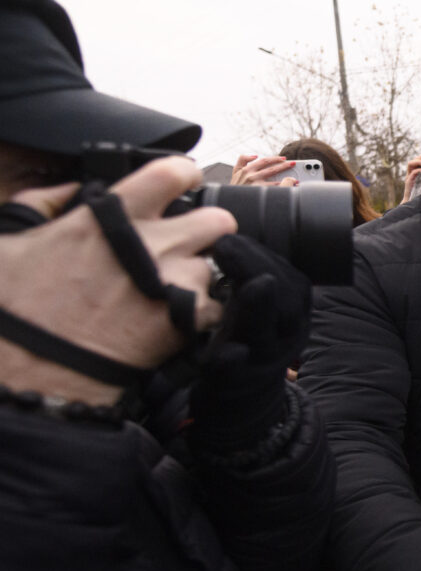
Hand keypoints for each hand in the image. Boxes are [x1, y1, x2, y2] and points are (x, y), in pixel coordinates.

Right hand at [0, 158, 233, 403]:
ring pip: (214, 268)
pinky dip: (201, 315)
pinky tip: (173, 322)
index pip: (172, 173)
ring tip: (165, 295)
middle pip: (217, 220)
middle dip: (210, 230)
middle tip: (191, 244)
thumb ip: (44, 204)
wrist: (39, 364)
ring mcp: (176, 279)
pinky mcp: (189, 318)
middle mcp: (153, 242)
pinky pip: (216, 308)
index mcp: (112, 215)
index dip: (184, 175)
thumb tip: (69, 190)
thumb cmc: (20, 306)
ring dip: (197, 279)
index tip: (185, 182)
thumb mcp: (14, 238)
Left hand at [188, 233, 312, 451]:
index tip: (230, 234)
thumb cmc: (243, 338)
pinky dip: (230, 360)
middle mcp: (285, 334)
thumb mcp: (258, 306)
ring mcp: (264, 360)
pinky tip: (221, 348)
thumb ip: (253, 273)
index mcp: (291, 311)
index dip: (261, 254)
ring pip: (267, 331)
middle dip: (257, 267)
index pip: (289, 277)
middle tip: (225, 244)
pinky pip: (236, 371)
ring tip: (246, 282)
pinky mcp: (237, 383)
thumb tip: (229, 225)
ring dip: (256, 306)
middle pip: (284, 299)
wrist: (241, 399)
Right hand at [231, 154, 296, 186]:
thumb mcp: (235, 173)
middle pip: (270, 167)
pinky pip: (273, 186)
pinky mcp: (258, 191)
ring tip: (294, 174)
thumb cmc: (235, 188)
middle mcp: (250, 175)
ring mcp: (254, 183)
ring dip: (285, 173)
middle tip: (293, 163)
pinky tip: (289, 184)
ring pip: (273, 175)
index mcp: (245, 169)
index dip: (275, 159)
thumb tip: (255, 155)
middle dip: (283, 164)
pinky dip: (282, 184)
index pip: (263, 161)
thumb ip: (242, 161)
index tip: (283, 158)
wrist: (232, 203)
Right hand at [402, 151, 420, 202]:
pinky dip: (417, 171)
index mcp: (417, 170)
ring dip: (419, 161)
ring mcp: (409, 176)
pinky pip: (411, 174)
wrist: (415, 203)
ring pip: (411, 163)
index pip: (420, 158)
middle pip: (415, 159)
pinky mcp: (408, 182)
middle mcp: (412, 171)